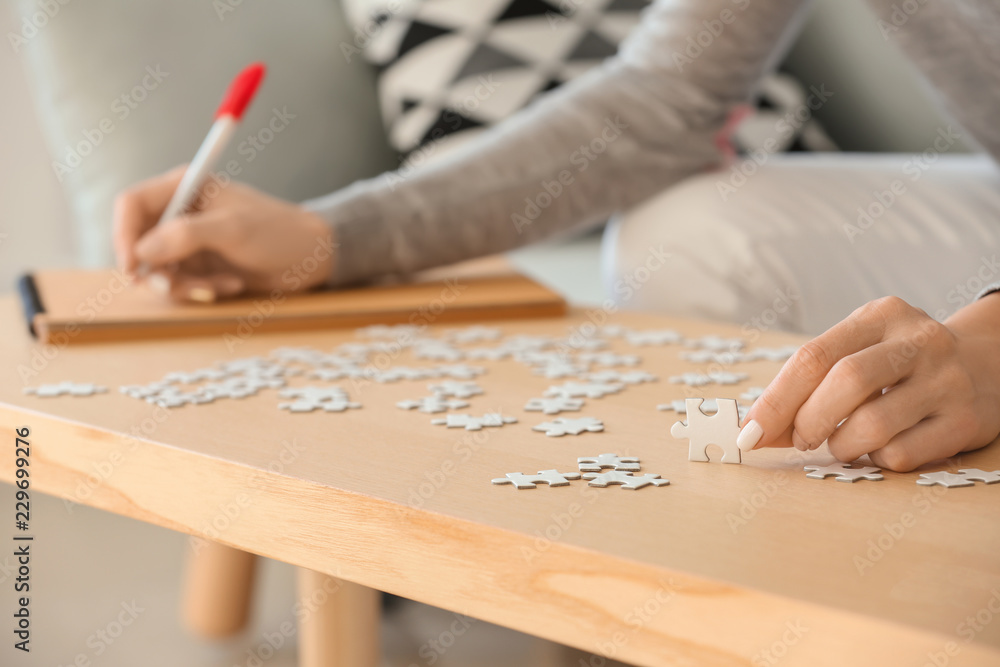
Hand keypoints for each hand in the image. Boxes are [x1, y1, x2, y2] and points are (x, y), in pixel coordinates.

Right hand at [114, 166, 334, 301]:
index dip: (124, 234)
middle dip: (157, 269)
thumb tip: (142, 251)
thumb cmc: (278, 232)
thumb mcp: (233, 230)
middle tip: (177, 285)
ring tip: (219, 284)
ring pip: (158, 269)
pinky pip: (180, 284)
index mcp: (184, 187)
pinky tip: (231, 284)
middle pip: (138, 242)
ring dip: (184, 284)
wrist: (312, 256)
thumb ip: (185, 236)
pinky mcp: (201, 265)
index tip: (132, 266)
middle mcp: (181, 212)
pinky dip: (201, 289)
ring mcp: (189, 241)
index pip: (131, 204)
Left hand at [738, 295, 999, 471]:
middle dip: (807, 421)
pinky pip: (901, 454)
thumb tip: (757, 429)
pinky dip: (875, 459)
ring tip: (842, 442)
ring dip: (841, 445)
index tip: (749, 431)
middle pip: (844, 382)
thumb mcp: (861, 350)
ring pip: (872, 425)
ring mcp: (946, 380)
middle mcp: (917, 341)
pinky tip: (880, 447)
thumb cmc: (901, 365)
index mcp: (881, 315)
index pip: (814, 356)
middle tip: (799, 440)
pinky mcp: (965, 421)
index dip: (775, 399)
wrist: (988, 366)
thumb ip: (812, 382)